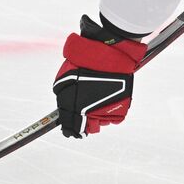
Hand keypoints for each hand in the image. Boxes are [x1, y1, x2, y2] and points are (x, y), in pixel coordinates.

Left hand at [54, 16, 147, 137]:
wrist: (106, 53)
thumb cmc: (83, 62)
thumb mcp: (64, 78)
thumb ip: (62, 95)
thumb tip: (62, 106)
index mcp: (74, 108)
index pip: (70, 128)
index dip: (69, 130)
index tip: (70, 129)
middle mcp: (90, 113)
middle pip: (87, 129)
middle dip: (85, 123)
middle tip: (85, 114)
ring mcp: (107, 111)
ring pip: (101, 123)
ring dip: (99, 116)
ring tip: (98, 101)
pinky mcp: (121, 107)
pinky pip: (115, 118)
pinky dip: (111, 112)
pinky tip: (108, 100)